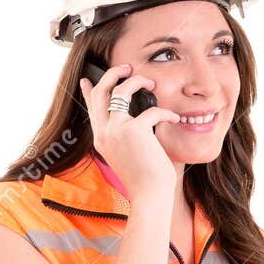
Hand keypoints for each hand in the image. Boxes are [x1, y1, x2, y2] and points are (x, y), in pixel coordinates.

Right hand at [78, 63, 180, 205]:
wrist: (149, 196)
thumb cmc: (144, 179)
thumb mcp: (127, 156)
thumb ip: (124, 137)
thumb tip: (136, 120)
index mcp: (101, 139)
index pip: (91, 108)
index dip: (89, 91)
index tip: (88, 80)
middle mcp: (104, 132)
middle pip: (100, 92)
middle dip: (113, 74)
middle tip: (127, 68)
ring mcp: (116, 130)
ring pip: (120, 91)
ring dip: (137, 82)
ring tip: (151, 83)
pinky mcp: (134, 131)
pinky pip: (151, 110)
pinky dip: (165, 113)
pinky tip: (174, 118)